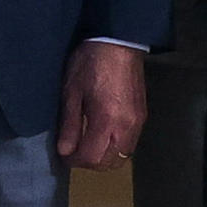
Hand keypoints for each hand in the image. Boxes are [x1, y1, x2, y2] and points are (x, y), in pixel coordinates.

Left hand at [55, 41, 147, 171]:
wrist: (119, 43)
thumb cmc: (90, 64)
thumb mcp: (72, 93)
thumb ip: (70, 125)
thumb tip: (65, 151)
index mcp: (107, 121)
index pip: (92, 157)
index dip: (75, 161)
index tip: (64, 156)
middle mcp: (127, 127)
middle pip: (110, 162)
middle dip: (90, 163)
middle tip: (74, 153)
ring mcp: (138, 123)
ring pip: (123, 156)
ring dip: (104, 158)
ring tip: (87, 146)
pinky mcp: (142, 116)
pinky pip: (130, 144)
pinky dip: (115, 148)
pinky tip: (102, 137)